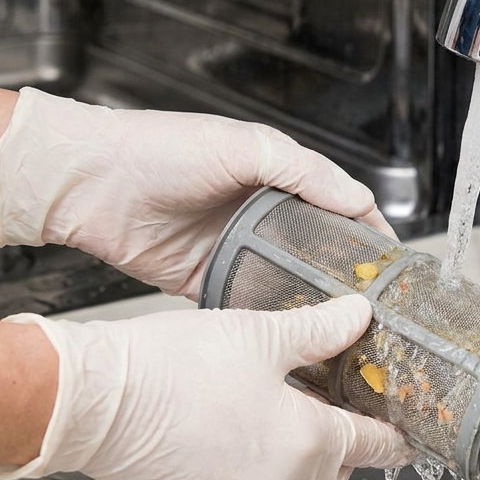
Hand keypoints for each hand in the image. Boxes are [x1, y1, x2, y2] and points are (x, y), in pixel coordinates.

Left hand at [0, 88, 392, 296]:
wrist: (88, 183)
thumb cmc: (159, 149)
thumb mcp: (243, 146)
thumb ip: (304, 171)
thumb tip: (356, 198)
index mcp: (275, 175)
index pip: (339, 205)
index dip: (368, 233)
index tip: (391, 264)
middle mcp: (259, 212)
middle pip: (317, 248)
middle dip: (346, 275)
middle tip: (374, 306)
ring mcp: (234, 248)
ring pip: (286, 280)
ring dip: (309, 300)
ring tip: (340, 327)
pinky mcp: (205, 280)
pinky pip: (246, 302)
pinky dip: (266, 318)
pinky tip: (288, 333)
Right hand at [0, 295, 413, 479]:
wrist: (93, 401)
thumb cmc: (171, 369)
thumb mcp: (260, 333)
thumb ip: (319, 329)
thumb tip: (356, 316)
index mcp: (307, 444)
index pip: (374, 447)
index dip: (394, 434)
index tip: (407, 430)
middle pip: (334, 466)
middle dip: (341, 437)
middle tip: (336, 399)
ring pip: (287, 479)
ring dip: (292, 448)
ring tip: (276, 401)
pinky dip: (247, 460)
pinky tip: (229, 421)